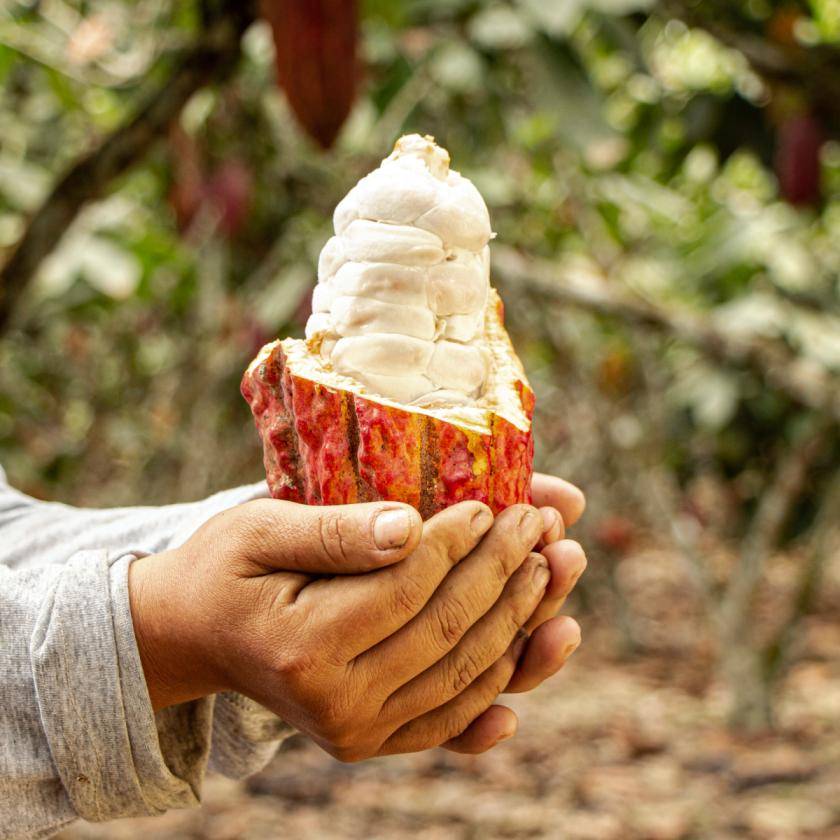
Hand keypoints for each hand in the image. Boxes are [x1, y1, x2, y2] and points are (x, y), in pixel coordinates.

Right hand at [129, 496, 577, 760]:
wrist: (197, 636)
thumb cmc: (226, 568)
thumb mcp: (260, 529)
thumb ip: (334, 531)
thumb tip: (411, 526)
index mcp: (303, 647)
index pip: (408, 590)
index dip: (459, 544)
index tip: (494, 504)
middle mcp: (334, 705)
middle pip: (447, 633)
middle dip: (505, 573)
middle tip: (544, 523)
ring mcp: (356, 732)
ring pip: (465, 675)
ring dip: (524, 620)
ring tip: (561, 566)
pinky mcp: (371, 740)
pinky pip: (453, 716)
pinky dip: (504, 681)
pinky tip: (546, 647)